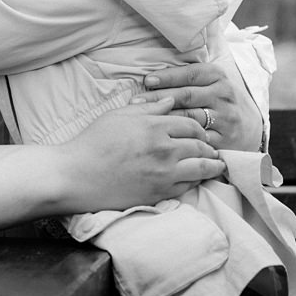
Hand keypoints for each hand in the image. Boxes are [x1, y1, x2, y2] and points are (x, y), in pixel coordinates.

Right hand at [59, 98, 224, 211]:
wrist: (76, 176)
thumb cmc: (93, 143)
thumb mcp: (119, 116)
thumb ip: (148, 108)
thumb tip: (170, 101)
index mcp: (154, 126)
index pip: (191, 125)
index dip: (199, 129)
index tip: (200, 133)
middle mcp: (164, 149)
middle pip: (200, 145)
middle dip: (209, 147)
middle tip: (212, 149)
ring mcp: (163, 173)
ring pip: (201, 168)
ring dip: (212, 165)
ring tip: (218, 165)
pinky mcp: (159, 193)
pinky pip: (188, 186)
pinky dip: (197, 181)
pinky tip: (200, 179)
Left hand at [134, 59, 262, 150]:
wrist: (251, 127)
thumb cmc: (220, 101)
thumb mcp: (213, 82)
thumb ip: (189, 76)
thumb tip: (153, 72)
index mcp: (219, 77)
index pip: (191, 74)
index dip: (168, 77)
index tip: (147, 80)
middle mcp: (224, 95)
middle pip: (187, 95)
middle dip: (159, 98)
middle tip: (136, 101)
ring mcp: (225, 118)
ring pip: (191, 117)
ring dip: (165, 119)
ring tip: (144, 120)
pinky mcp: (225, 140)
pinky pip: (198, 139)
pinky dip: (180, 139)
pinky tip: (163, 138)